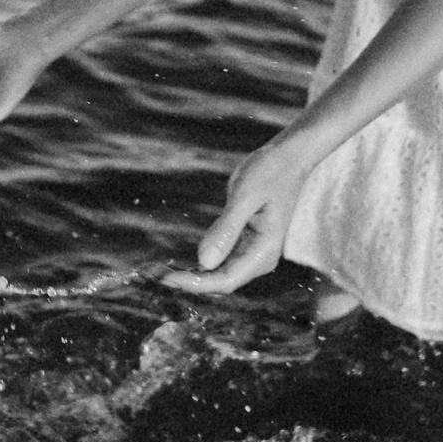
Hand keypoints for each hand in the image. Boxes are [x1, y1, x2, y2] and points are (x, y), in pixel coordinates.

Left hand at [162, 135, 321, 294]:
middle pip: (221, 282)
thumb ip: (226, 229)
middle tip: (152, 275)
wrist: (290, 158)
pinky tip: (176, 263)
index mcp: (264, 250)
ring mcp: (254, 253)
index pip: (225, 280)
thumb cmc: (270, 171)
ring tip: (158, 272)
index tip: (164, 279)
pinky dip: (199, 265)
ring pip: (219, 275)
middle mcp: (261, 258)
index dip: (194, 283)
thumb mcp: (245, 196)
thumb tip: (204, 262)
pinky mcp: (247, 244)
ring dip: (191, 276)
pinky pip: (221, 262)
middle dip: (189, 282)